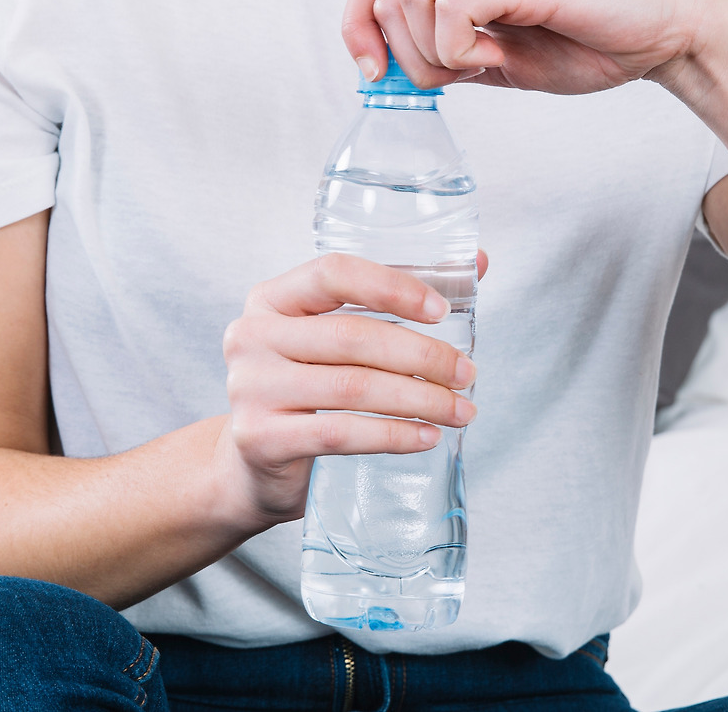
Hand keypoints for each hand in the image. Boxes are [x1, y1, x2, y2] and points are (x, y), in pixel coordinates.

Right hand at [215, 253, 484, 526]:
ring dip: (419, 399)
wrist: (254, 463)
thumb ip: (397, 298)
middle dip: (422, 355)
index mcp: (271, 298)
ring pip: (352, 387)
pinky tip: (427, 436)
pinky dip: (393, 435)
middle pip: (351, 336)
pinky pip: (340, 433)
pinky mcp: (260, 437)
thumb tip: (477, 263)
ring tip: (460, 410)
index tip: (442, 311)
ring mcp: (250, 388)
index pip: (333, 273)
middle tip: (466, 373)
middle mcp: (251, 336)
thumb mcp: (337, 339)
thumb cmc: (310, 389)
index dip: (392, 287)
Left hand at [341, 0, 713, 95]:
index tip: (375, 74)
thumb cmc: (590, 44)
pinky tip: (496, 59)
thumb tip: (400, 74)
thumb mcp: (502, 61)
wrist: (662, 34)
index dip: (357, 27)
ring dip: (435, 52)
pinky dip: (460, 48)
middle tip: (457, 77)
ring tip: (485, 65)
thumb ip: (452, 60)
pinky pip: (454, 9)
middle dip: (405, 55)